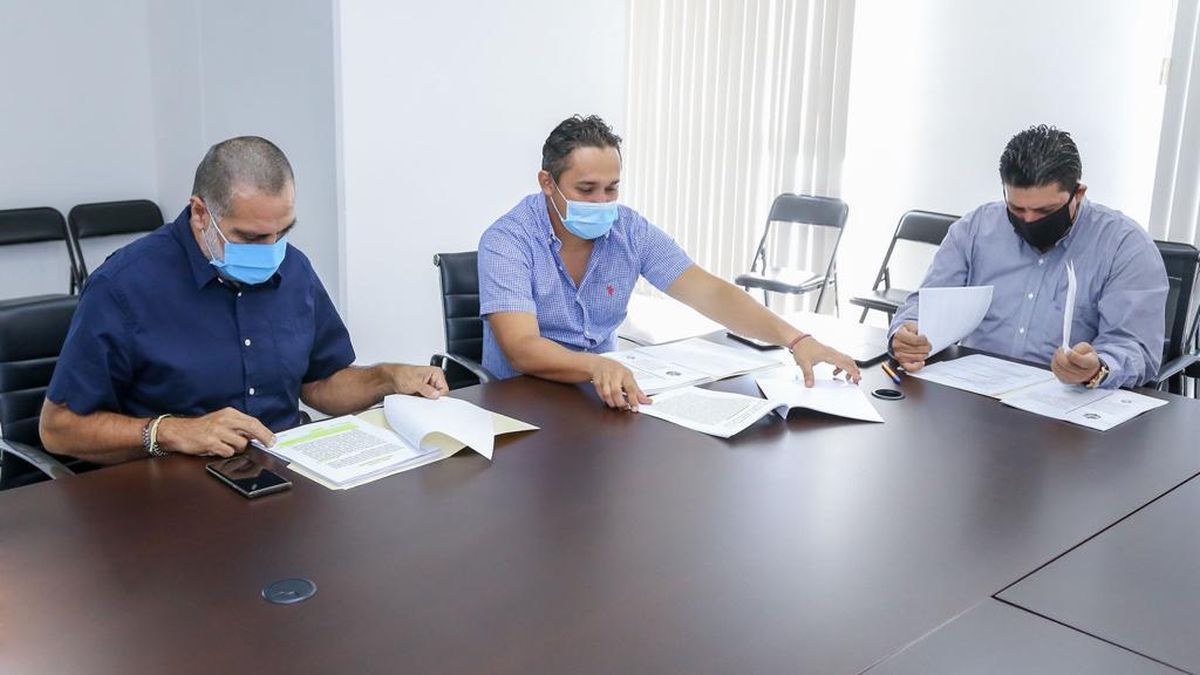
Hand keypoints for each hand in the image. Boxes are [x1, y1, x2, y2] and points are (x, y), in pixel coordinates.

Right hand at [156, 407, 275, 457]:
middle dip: (264, 437)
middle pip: (252, 428)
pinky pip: (228, 452)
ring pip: (240, 444)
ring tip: (225, 445)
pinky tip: (216, 449)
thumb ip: (237, 426)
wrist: (178, 431)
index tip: (272, 439)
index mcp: (229, 413)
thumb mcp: (221, 421)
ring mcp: (218, 431)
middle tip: (270, 444)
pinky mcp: (211, 442)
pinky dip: (225, 453)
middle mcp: (224, 420)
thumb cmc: (202, 428)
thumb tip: (257, 435)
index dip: (265, 431)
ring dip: (236, 448)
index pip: (253, 421)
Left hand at [391, 365, 449, 398]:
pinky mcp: (425, 391)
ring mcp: (429, 385)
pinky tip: (416, 397)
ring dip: (426, 399)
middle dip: (431, 398)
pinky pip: (427, 399)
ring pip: (433, 398)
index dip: (437, 396)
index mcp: (436, 372)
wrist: (391, 378)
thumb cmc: (401, 375)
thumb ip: (427, 390)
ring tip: (417, 395)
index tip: (429, 398)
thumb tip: (435, 395)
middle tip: (421, 396)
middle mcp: (434, 378)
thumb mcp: (415, 383)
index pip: (444, 390)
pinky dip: (422, 400)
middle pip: (440, 394)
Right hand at [589, 356, 650, 410]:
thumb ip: (637, 391)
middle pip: (616, 392)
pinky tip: (609, 400)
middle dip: (620, 403)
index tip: (635, 408)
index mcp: (625, 374)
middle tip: (624, 407)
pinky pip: (601, 394)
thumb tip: (646, 401)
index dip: (633, 400)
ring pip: (607, 394)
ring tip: (617, 405)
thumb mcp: (629, 377)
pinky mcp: (597, 382)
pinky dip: (605, 400)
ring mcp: (605, 378)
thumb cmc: (616, 370)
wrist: (600, 364)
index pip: (631, 388)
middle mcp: (615, 375)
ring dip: (612, 403)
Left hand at [791, 336, 861, 386]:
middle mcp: (832, 352)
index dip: (852, 372)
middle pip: (849, 361)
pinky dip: (842, 365)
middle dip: (854, 370)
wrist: (798, 340)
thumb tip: (810, 384)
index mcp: (829, 355)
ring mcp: (831, 352)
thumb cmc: (802, 348)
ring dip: (849, 368)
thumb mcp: (804, 363)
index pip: (845, 364)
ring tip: (847, 377)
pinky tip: (835, 371)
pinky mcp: (828, 352)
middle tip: (856, 380)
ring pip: (845, 359)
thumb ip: (808, 375)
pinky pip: (840, 358)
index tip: (857, 378)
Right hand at [892, 322, 930, 371]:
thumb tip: (922, 334)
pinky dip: (918, 366)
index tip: (926, 339)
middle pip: (918, 349)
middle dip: (927, 347)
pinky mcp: (902, 362)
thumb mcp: (911, 325)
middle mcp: (897, 345)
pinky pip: (910, 368)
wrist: (900, 337)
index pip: (916, 340)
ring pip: (918, 358)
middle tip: (928, 345)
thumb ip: (916, 328)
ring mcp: (899, 355)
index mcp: (899, 335)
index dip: (924, 340)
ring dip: (924, 354)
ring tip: (924, 350)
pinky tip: (922, 362)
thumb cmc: (907, 332)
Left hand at [1052, 342, 1100, 384]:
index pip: (1081, 361)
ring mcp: (1075, 379)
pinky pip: (1056, 371)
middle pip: (1067, 364)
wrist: (1087, 367)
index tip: (1067, 351)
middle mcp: (1084, 374)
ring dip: (1056, 358)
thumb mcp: (1086, 348)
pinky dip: (1055, 364)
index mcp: (1091, 363)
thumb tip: (1067, 352)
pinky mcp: (1066, 380)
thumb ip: (1079, 348)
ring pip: (1059, 368)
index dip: (1072, 355)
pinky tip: (1058, 360)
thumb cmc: (1086, 355)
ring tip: (1059, 353)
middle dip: (1061, 355)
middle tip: (1061, 349)